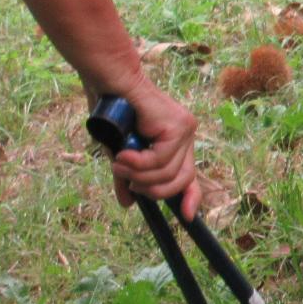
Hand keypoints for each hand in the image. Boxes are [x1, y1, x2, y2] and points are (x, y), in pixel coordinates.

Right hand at [106, 76, 201, 220]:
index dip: (191, 198)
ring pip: (168, 173)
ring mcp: (185, 130)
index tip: (187, 217)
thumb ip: (129, 177)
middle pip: (181, 180)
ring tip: (119, 163)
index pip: (190, 177)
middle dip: (152, 189)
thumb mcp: (121, 155)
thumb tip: (128, 203)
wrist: (111, 86)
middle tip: (128, 179)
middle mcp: (185, 138)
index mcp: (175, 146)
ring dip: (138, 175)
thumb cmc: (114, 116)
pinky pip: (161, 160)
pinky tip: (124, 156)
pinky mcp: (179, 125)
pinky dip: (139, 163)